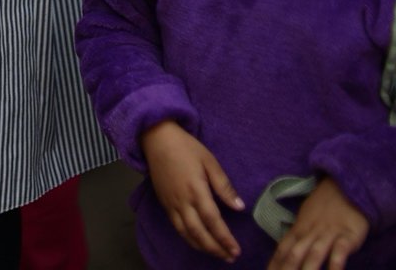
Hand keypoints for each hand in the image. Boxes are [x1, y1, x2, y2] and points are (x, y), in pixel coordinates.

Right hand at [141, 120, 244, 261]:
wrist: (156, 138)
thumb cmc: (186, 147)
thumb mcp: (209, 160)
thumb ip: (224, 185)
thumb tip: (239, 207)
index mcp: (196, 189)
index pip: (212, 220)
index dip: (224, 238)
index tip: (236, 250)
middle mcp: (182, 201)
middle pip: (199, 232)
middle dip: (215, 248)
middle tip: (230, 257)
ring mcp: (171, 204)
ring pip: (186, 233)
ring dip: (203, 247)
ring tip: (217, 254)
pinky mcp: (164, 203)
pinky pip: (176, 227)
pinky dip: (188, 239)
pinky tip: (198, 242)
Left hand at [266, 178, 367, 269]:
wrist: (345, 187)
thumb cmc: (324, 207)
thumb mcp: (306, 220)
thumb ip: (297, 239)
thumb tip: (284, 257)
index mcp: (298, 229)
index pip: (282, 250)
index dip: (274, 266)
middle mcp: (310, 233)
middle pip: (294, 254)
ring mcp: (328, 234)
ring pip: (314, 254)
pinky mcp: (347, 235)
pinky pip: (340, 250)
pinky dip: (336, 264)